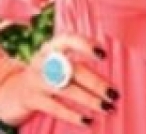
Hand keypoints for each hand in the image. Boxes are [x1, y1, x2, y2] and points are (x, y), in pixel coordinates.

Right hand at [0, 33, 119, 127]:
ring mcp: (37, 80)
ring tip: (107, 108)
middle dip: (97, 84)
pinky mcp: (33, 99)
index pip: (69, 40)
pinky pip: (56, 108)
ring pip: (67, 90)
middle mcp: (44, 61)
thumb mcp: (57, 59)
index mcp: (52, 47)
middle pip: (74, 71)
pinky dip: (73, 115)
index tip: (103, 55)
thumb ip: (76, 61)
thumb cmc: (48, 72)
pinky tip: (88, 120)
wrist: (16, 89)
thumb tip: (107, 76)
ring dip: (90, 100)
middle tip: (114, 94)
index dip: (85, 45)